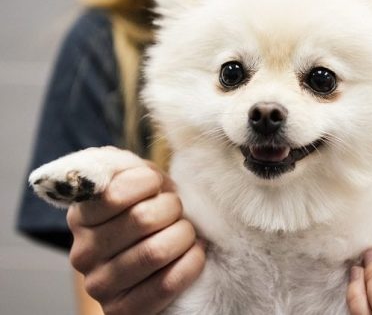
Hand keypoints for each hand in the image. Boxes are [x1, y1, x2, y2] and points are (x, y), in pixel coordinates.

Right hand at [66, 160, 205, 314]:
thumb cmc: (148, 212)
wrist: (152, 263)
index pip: (116, 194)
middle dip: (172, 208)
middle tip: (176, 210)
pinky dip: (191, 263)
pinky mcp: (122, 311)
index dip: (149, 182)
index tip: (159, 185)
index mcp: (81, 216)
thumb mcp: (134, 183)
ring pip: (156, 251)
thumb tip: (137, 172)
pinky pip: (167, 284)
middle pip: (142, 219)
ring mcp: (100, 286)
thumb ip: (128, 167)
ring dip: (184, 236)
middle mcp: (83, 253)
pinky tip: (194, 253)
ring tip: (186, 232)